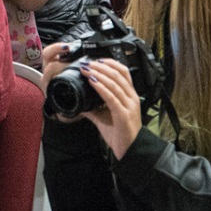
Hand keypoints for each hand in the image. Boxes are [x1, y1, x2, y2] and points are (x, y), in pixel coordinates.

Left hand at [40, 42, 142, 158]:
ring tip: (86, 69)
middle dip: (101, 66)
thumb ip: (93, 108)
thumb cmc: (120, 134)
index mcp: (130, 96)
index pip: (123, 72)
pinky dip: (100, 87)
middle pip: (118, 74)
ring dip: (98, 73)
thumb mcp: (105, 116)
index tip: (96, 60)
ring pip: (114, 83)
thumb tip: (78, 102)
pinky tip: (91, 81)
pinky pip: (111, 97)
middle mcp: (131, 98)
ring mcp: (129, 105)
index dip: (110, 63)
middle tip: (87, 63)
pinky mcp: (123, 114)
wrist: (129, 150)